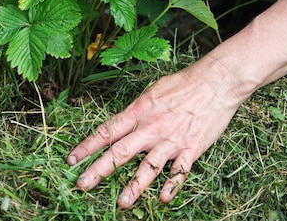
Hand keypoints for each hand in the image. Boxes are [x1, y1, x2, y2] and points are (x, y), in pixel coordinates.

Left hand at [67, 61, 245, 207]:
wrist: (215, 82)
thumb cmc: (183, 83)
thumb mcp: (152, 91)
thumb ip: (136, 110)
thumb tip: (122, 122)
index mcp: (138, 111)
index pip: (107, 131)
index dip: (87, 146)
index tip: (71, 159)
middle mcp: (151, 128)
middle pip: (120, 152)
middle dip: (99, 170)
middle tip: (82, 184)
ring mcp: (171, 140)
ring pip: (148, 167)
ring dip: (134, 187)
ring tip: (121, 203)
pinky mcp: (191, 149)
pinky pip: (179, 172)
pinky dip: (172, 186)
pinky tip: (163, 199)